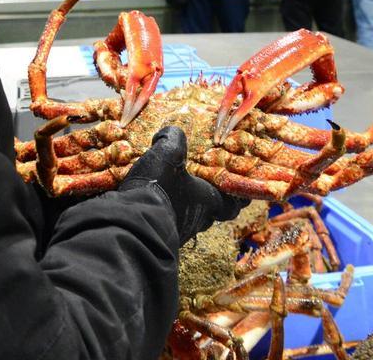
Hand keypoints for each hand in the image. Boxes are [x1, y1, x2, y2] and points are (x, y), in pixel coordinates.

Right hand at [121, 127, 246, 244]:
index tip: (240, 193)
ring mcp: (178, 233)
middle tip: (201, 189)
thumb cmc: (159, 188)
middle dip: (209, 204)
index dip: (238, 198)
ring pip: (188, 222)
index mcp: (207, 200)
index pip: (233, 204)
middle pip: (211, 215)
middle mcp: (197, 220)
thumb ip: (173, 138)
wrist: (131, 224)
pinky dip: (164, 216)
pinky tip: (152, 205)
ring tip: (172, 195)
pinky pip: (167, 226)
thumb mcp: (167, 153)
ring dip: (184, 210)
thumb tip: (171, 133)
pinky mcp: (158, 239)